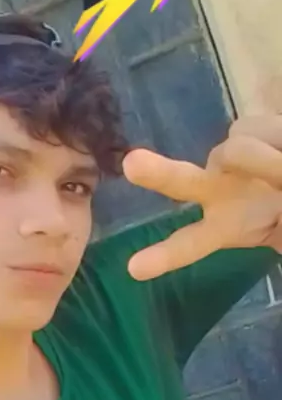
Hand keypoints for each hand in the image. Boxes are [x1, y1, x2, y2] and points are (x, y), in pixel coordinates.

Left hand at [122, 115, 281, 280]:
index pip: (190, 244)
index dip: (166, 256)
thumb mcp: (281, 226)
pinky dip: (276, 139)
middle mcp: (216, 188)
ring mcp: (227, 157)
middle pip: (181, 181)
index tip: (134, 269)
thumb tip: (267, 175)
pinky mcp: (243, 129)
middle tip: (132, 165)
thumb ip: (275, 221)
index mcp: (226, 225)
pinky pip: (253, 131)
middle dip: (158, 173)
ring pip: (237, 151)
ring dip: (268, 161)